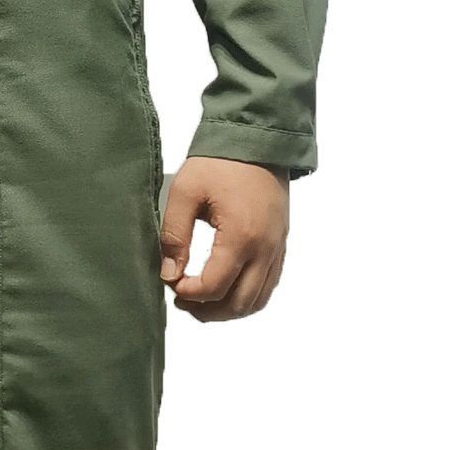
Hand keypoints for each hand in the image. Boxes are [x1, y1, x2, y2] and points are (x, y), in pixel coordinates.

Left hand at [159, 157, 289, 322]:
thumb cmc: (220, 161)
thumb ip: (174, 236)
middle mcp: (265, 248)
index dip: (187, 293)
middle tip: (182, 299)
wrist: (257, 139)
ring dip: (228, 308)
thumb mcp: (185, 192)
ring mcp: (277, 248)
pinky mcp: (281, 243)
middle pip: (239, 304)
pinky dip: (247, 294)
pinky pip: (269, 283)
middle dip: (207, 310)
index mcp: (241, 237)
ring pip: (257, 300)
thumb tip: (169, 274)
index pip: (214, 287)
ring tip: (201, 300)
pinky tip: (225, 286)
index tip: (171, 282)